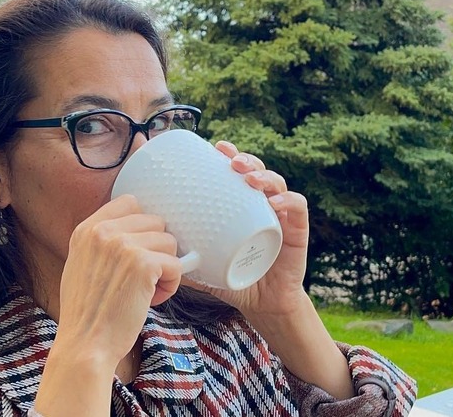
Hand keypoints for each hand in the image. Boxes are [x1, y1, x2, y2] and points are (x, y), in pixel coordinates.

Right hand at [54, 195, 182, 367]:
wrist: (85, 344)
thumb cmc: (87, 312)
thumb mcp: (81, 264)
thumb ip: (103, 242)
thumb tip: (142, 231)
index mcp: (86, 229)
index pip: (130, 203)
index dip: (143, 227)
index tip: (140, 250)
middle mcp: (103, 232)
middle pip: (155, 222)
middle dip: (155, 250)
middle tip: (141, 278)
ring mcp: (123, 245)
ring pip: (169, 242)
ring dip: (164, 268)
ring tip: (145, 291)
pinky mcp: (143, 264)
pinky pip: (176, 265)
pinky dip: (171, 285)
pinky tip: (151, 300)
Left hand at [183, 141, 309, 317]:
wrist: (262, 305)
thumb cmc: (233, 279)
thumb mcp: (203, 263)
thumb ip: (183, 254)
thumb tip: (154, 246)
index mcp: (239, 207)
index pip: (236, 173)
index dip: (229, 155)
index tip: (215, 147)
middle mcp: (260, 206)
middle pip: (256, 170)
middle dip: (244, 159)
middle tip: (230, 160)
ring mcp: (281, 215)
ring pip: (277, 183)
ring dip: (263, 174)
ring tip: (248, 177)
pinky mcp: (296, 231)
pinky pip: (297, 208)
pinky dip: (287, 200)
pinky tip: (274, 202)